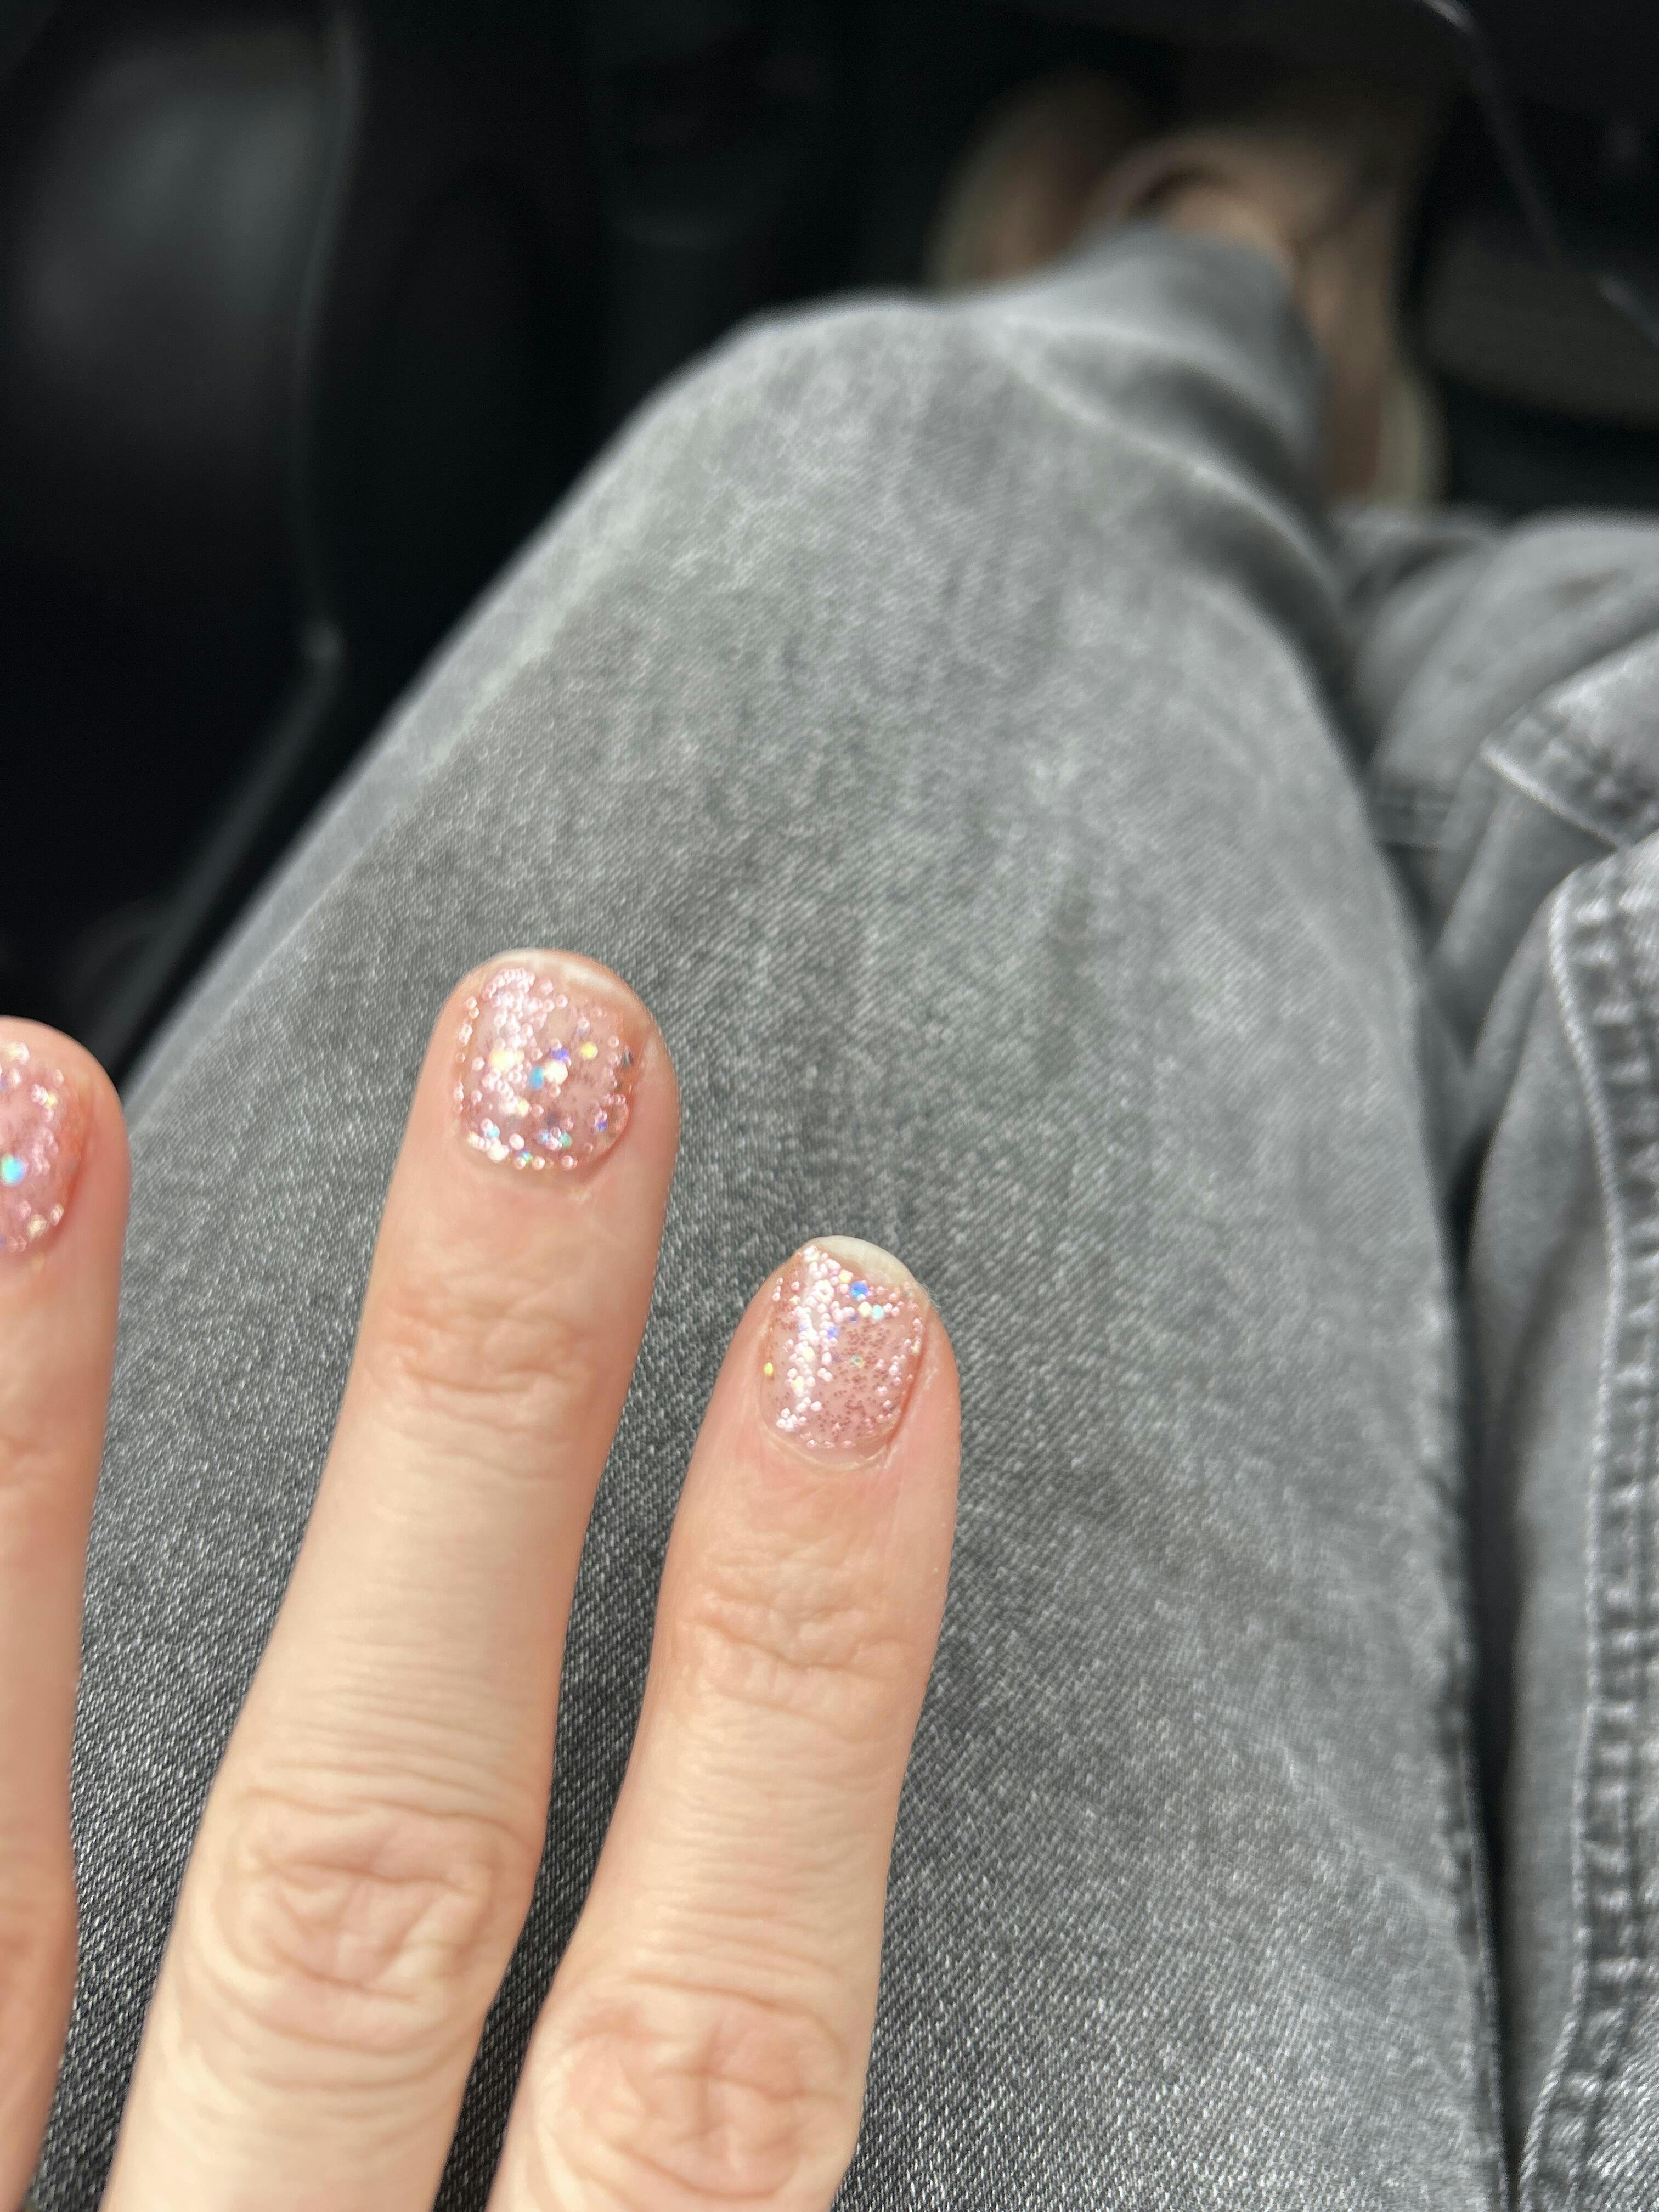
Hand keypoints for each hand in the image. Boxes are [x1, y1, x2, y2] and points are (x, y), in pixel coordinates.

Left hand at [1, 953, 960, 2209]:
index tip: (858, 1343)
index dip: (799, 1699)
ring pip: (5, 1900)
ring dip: (26, 1475)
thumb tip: (775, 1918)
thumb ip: (655, 2192)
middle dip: (477, 1440)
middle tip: (557, 1069)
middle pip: (377, 1870)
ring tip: (31, 1106)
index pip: (711, 2060)